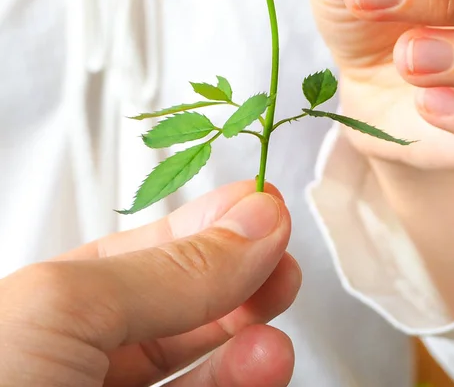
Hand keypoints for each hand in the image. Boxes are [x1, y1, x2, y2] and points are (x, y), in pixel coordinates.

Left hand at [0, 182, 299, 386]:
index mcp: (53, 309)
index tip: (261, 202)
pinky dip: (247, 378)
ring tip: (281, 300)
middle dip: (240, 269)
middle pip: (185, 302)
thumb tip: (254, 219)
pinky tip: (265, 360)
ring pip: (205, 361)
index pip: (147, 251)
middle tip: (279, 249)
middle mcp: (84, 360)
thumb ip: (170, 267)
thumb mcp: (64, 309)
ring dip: (252, 326)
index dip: (207, 222)